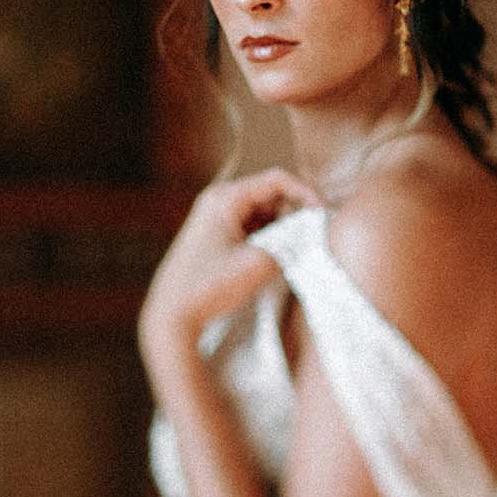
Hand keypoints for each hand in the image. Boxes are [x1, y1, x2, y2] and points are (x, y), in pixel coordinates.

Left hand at [140, 168, 321, 358]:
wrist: (172, 316)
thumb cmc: (210, 287)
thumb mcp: (260, 263)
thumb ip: (292, 241)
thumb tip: (314, 231)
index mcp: (225, 198)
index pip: (277, 180)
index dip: (306, 194)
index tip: (324, 216)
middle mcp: (219, 202)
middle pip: (272, 195)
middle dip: (295, 215)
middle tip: (313, 239)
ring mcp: (216, 220)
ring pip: (264, 214)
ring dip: (283, 230)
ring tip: (296, 253)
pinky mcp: (217, 238)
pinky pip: (253, 229)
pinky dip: (270, 240)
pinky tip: (278, 260)